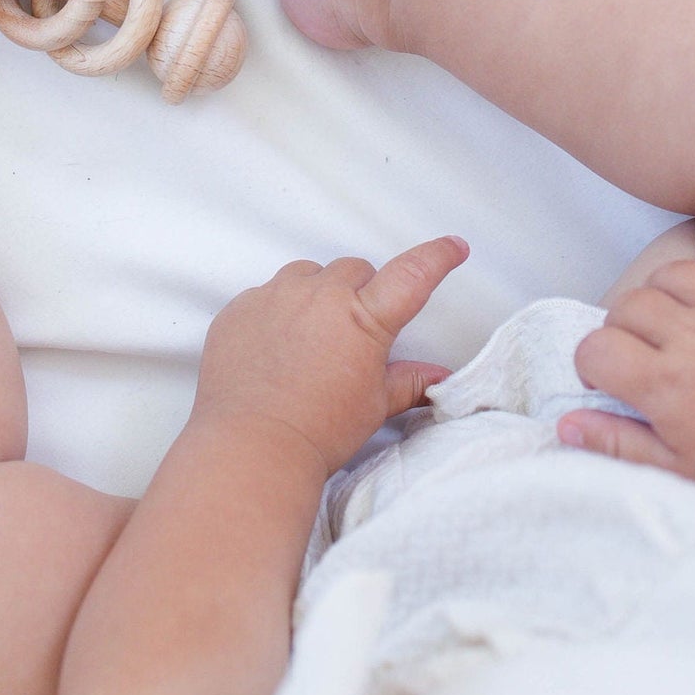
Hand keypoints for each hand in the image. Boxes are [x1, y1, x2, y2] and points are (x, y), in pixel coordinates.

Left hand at [192, 237, 469, 473]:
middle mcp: (319, 296)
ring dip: (317, 295)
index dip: (436, 257)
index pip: (411, 275)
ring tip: (311, 341)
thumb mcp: (373, 406)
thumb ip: (407, 382)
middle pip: (354, 270)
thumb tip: (438, 377)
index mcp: (363, 319)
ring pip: (307, 275)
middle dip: (361, 293)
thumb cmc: (319, 431)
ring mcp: (275, 297)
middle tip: (354, 334)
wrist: (250, 447)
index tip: (454, 247)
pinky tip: (276, 351)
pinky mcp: (240, 308)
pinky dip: (277, 313)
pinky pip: (266, 294)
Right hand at [559, 246, 694, 495]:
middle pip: (628, 305)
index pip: (596, 348)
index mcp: (665, 384)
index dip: (594, 364)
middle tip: (645, 353)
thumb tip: (566, 424)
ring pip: (671, 274)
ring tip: (678, 322)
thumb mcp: (683, 471)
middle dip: (624, 328)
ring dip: (664, 295)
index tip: (612, 378)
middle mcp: (694, 337)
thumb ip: (619, 444)